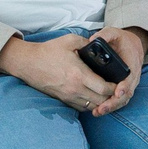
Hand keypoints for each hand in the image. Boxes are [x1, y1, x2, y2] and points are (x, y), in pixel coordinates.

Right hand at [0, 32, 118, 113]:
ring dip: (101, 102)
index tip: (119, 83)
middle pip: (101, 101)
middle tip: (117, 90)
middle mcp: (75, 89)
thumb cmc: (48, 51)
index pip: (104, 89)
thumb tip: (99, 45)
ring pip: (92, 107)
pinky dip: (90, 104)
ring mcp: (68, 96)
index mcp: (79, 74)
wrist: (28, 63)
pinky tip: (93, 97)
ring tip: (107, 94)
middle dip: (111, 97)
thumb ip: (87, 43)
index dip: (115, 88)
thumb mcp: (70, 40)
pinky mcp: (62, 100)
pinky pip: (81, 108)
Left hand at [89, 26, 147, 113]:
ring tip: (97, 112)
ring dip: (111, 107)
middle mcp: (133, 76)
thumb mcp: (114, 33)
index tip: (117, 92)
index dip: (125, 86)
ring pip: (123, 99)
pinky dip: (111, 106)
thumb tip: (92, 40)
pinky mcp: (123, 88)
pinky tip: (98, 110)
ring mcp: (129, 84)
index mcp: (132, 63)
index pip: (130, 77)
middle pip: (126, 93)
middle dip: (114, 102)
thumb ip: (105, 34)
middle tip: (101, 108)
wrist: (132, 46)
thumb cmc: (122, 40)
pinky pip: (119, 100)